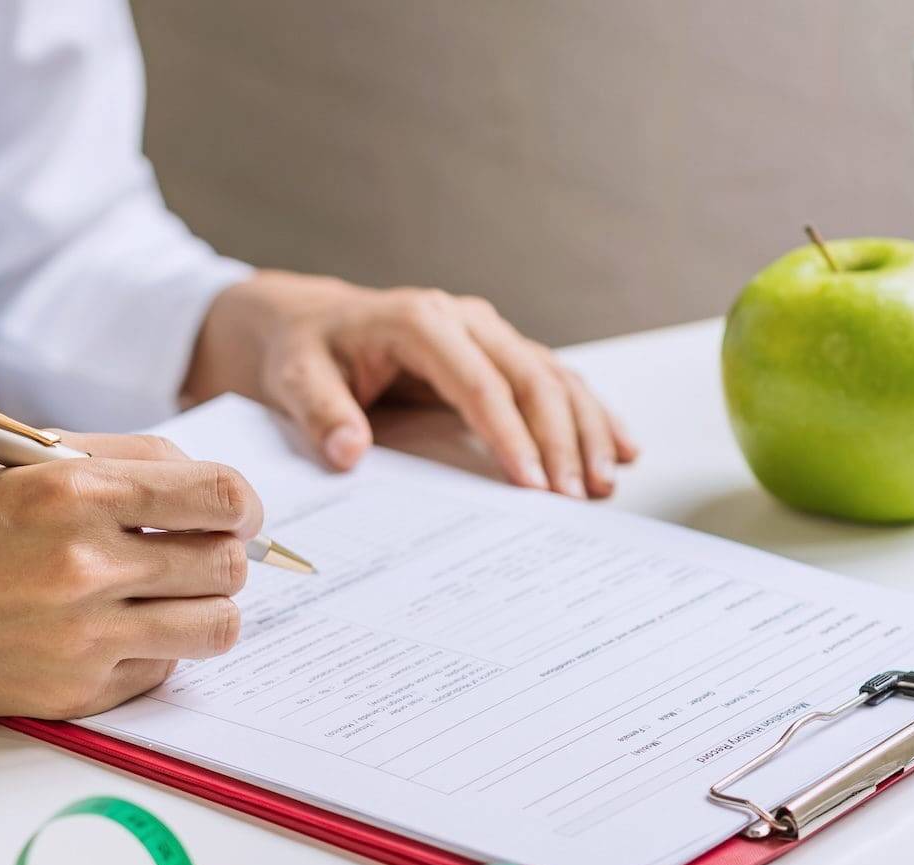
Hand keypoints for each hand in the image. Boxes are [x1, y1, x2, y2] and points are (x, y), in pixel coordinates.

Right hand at [0, 434, 261, 715]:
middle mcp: (85, 566)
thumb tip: (208, 488)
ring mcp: (82, 638)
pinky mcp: (73, 693)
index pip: (221, 497)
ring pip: (215, 628)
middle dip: (224, 555)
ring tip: (169, 594)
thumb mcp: (28, 455)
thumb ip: (128, 460)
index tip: (235, 513)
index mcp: (75, 491)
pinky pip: (162, 671)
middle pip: (228, 567)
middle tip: (196, 552)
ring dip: (204, 607)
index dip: (244, 505)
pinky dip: (155, 649)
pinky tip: (115, 629)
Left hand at [184, 271, 637, 497]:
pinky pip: (553, 380)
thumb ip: (321, 413)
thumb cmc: (302, 352)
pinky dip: (588, 413)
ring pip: (553, 376)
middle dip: (561, 438)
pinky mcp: (496, 354)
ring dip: (585, 428)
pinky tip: (619, 447)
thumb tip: (350, 451)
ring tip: (604, 483)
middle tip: (578, 495)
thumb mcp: (294, 379)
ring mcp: (486, 334)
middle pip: (530, 377)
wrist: (307, 324)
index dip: (509, 432)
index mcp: (417, 321)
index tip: (530, 483)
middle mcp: (462, 320)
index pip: (478, 381)